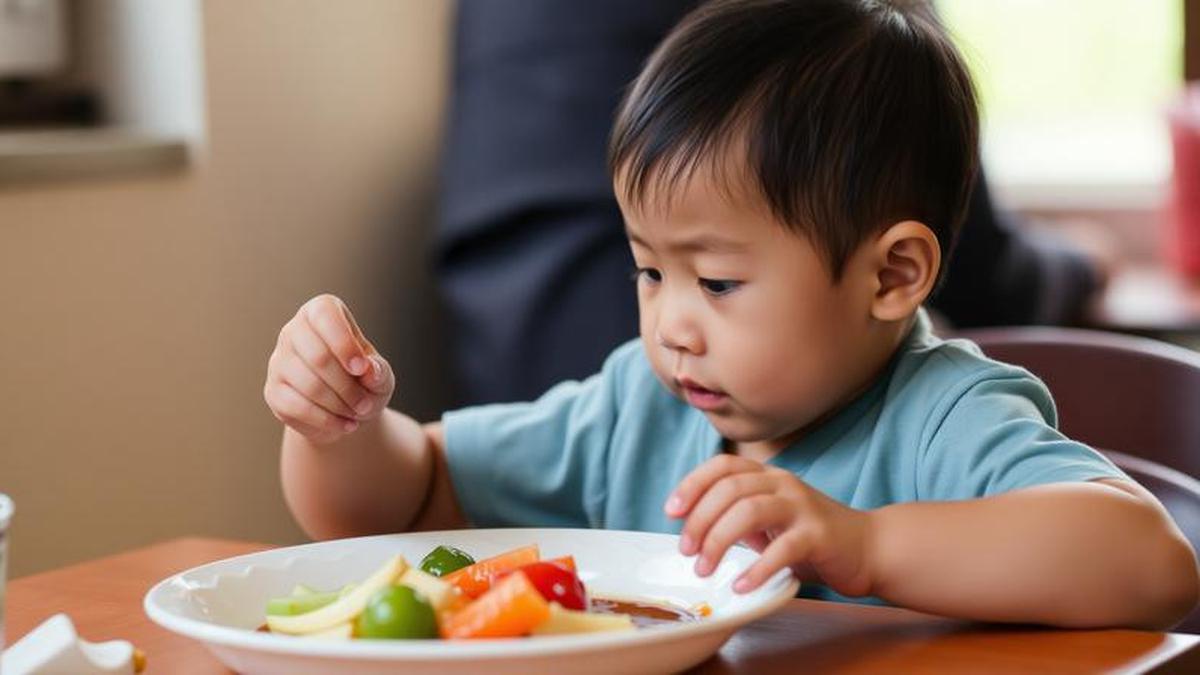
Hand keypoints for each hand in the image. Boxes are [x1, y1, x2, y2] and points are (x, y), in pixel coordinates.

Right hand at [264, 294, 394, 443]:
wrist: (346, 409)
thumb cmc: (364, 381)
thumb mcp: (380, 374)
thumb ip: (379, 370)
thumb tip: (368, 370)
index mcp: (320, 312)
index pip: (325, 314)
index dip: (344, 343)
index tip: (361, 368)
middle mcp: (293, 331)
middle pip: (318, 356)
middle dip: (348, 387)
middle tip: (366, 404)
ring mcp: (278, 361)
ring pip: (309, 385)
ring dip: (340, 405)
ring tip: (357, 414)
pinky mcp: (273, 391)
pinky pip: (297, 407)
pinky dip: (326, 420)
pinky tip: (344, 425)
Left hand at [666, 454, 874, 595]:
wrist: (868, 547)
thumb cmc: (810, 536)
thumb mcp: (768, 520)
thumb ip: (736, 516)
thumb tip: (691, 528)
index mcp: (767, 475)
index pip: (722, 465)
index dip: (692, 484)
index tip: (671, 510)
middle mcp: (783, 483)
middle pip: (730, 488)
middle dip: (700, 520)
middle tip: (686, 551)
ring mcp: (802, 506)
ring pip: (750, 510)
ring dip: (719, 540)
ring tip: (705, 569)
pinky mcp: (819, 534)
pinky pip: (782, 548)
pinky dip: (757, 568)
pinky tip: (741, 585)